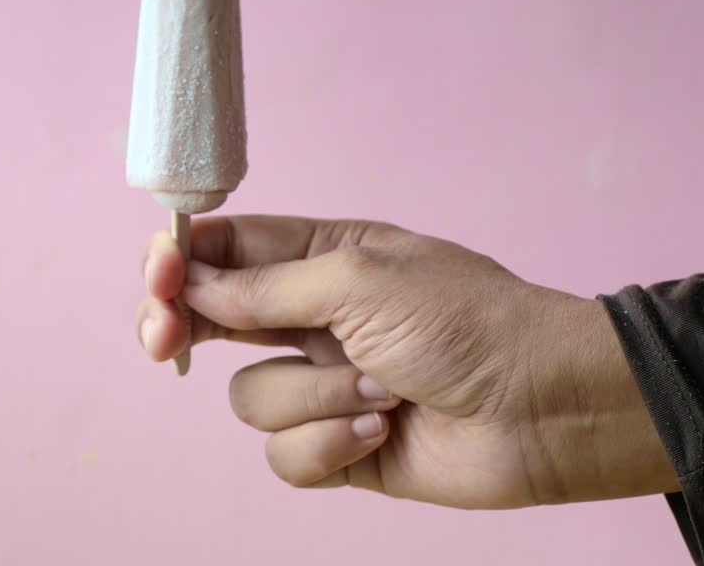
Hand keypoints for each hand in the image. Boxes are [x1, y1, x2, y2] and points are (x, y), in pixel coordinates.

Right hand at [135, 216, 678, 507]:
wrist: (546, 409)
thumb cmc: (468, 322)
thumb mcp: (360, 280)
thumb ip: (266, 286)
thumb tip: (191, 284)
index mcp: (322, 257)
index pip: (226, 249)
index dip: (180, 260)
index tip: (157, 276)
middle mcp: (314, 318)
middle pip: (213, 318)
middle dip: (184, 327)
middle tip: (164, 338)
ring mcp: (325, 383)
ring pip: (251, 397)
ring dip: (309, 398)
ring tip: (378, 390)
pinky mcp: (339, 446)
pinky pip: (285, 454)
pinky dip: (327, 445)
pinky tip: (380, 432)